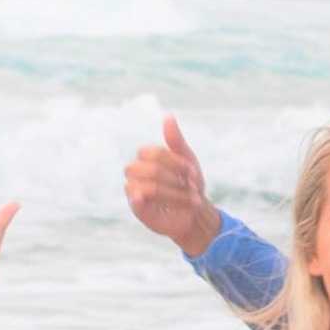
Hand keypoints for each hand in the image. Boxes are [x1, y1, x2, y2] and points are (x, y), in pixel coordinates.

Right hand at [124, 115, 222, 253]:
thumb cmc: (188, 184)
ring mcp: (135, 191)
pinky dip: (140, 198)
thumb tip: (168, 117)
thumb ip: (176, 140)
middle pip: (153, 169)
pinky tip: (144, 196)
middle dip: (177, 179)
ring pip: (151, 187)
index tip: (192, 172)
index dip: (176, 162)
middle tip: (194, 187)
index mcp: (145, 159)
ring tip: (193, 200)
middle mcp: (136, 174)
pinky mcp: (138, 210)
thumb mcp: (187, 160)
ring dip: (176, 194)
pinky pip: (136, 201)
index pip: (155, 153)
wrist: (194, 213)